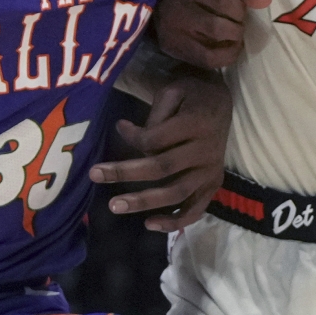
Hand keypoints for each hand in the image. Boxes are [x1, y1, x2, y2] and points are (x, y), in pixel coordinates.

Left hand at [92, 70, 230, 231]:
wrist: (221, 101)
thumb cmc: (191, 94)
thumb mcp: (173, 90)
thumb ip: (155, 114)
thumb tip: (131, 137)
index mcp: (196, 124)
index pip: (156, 139)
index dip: (132, 137)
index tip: (119, 126)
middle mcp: (205, 150)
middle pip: (162, 167)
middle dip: (125, 172)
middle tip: (94, 175)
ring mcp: (210, 171)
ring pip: (176, 193)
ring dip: (144, 201)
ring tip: (114, 205)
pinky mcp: (213, 184)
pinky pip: (195, 209)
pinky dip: (175, 221)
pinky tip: (149, 224)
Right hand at [150, 0, 264, 70]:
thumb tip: (265, 2)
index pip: (223, 2)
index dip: (240, 10)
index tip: (243, 11)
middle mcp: (177, 8)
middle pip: (216, 28)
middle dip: (236, 29)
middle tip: (239, 25)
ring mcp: (172, 31)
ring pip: (209, 50)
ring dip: (231, 46)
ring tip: (235, 38)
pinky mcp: (171, 47)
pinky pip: (203, 61)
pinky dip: (222, 59)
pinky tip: (227, 48)